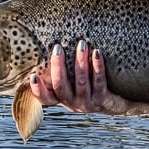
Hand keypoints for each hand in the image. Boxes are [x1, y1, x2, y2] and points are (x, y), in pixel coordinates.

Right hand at [28, 40, 148, 115]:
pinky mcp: (103, 100)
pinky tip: (97, 53)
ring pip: (81, 83)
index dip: (37, 89)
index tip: (32, 75)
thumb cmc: (89, 86)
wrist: (116, 103)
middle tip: (57, 48)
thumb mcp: (72, 83)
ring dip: (80, 63)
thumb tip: (46, 45)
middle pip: (61, 86)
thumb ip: (62, 73)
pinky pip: (100, 82)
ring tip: (81, 45)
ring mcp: (87, 103)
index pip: (45, 98)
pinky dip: (98, 66)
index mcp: (62, 99)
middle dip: (58, 67)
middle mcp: (72, 104)